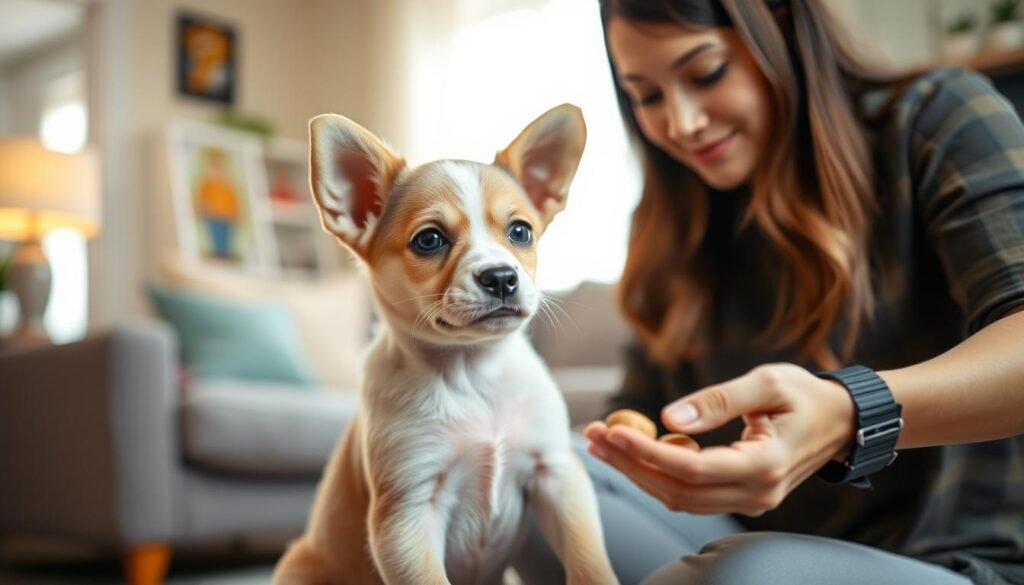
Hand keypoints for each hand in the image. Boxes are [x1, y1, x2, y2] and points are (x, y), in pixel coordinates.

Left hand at [584, 364, 855, 515]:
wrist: (845, 421)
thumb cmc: (808, 395)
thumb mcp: (767, 382)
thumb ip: (719, 400)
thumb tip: (668, 415)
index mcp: (765, 464)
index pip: (692, 468)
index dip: (646, 453)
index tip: (611, 431)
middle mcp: (757, 493)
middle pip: (678, 490)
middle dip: (630, 465)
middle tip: (593, 435)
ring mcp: (751, 501)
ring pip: (681, 498)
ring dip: (638, 472)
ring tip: (603, 442)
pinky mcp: (742, 497)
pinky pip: (692, 494)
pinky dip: (658, 475)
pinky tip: (634, 451)